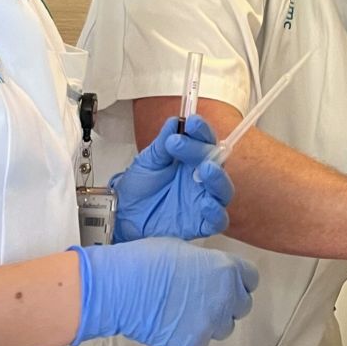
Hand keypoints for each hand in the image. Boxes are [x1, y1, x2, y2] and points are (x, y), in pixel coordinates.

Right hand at [69, 238, 257, 345]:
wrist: (122, 288)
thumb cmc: (148, 260)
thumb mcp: (186, 249)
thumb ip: (208, 263)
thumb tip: (209, 271)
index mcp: (228, 269)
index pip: (251, 279)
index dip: (239, 279)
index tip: (228, 281)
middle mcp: (226, 298)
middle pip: (243, 305)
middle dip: (229, 302)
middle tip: (208, 298)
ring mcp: (211, 323)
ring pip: (224, 327)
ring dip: (213, 320)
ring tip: (189, 312)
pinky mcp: (193, 343)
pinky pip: (202, 341)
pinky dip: (192, 335)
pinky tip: (174, 324)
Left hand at [110, 115, 231, 242]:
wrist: (123, 216)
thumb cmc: (139, 187)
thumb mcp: (147, 162)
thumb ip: (162, 144)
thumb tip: (175, 121)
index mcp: (193, 159)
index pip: (205, 141)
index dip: (201, 130)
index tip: (192, 121)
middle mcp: (202, 178)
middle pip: (215, 162)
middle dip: (202, 151)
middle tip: (180, 144)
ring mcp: (204, 200)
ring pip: (223, 189)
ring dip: (217, 178)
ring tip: (206, 169)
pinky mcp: (201, 224)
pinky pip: (217, 220)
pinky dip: (216, 212)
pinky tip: (206, 203)